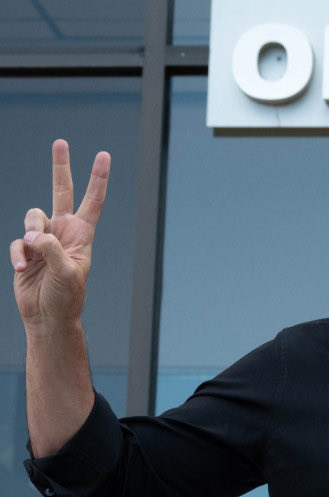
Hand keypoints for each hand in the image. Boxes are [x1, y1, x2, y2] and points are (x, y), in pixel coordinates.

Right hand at [9, 140, 109, 327]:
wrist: (47, 316)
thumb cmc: (66, 296)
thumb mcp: (67, 273)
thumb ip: (52, 249)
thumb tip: (35, 234)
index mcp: (82, 234)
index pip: (93, 201)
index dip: (98, 178)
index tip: (103, 156)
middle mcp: (63, 231)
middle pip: (61, 191)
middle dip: (60, 167)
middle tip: (60, 142)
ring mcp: (43, 239)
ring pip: (32, 216)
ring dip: (31, 233)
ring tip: (34, 255)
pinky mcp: (26, 249)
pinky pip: (18, 241)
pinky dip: (19, 254)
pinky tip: (23, 268)